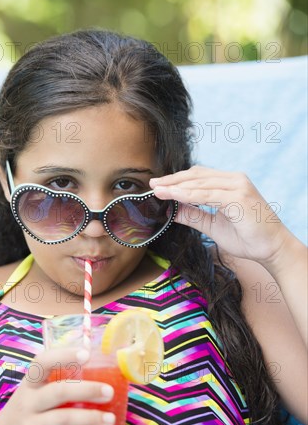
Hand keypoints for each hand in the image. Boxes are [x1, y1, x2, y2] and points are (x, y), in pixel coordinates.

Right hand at [0, 347, 114, 424]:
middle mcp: (27, 403)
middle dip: (87, 390)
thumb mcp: (31, 394)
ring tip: (110, 419)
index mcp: (29, 385)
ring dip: (90, 418)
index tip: (86, 354)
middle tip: (109, 392)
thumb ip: (55, 384)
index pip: (42, 363)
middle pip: (59, 391)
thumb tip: (99, 375)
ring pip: (63, 419)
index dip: (64, 356)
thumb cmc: (24, 413)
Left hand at [150, 166, 290, 265]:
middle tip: (152, 185)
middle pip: (196, 175)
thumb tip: (171, 210)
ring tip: (158, 190)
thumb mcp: (213, 226)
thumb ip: (193, 216)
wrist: (272, 250)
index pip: (198, 176)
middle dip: (172, 181)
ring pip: (199, 183)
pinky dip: (188, 195)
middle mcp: (234, 179)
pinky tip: (173, 196)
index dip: (177, 180)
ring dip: (176, 186)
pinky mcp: (239, 196)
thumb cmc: (247, 238)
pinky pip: (207, 194)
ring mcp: (238, 186)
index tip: (158, 186)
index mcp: (229, 183)